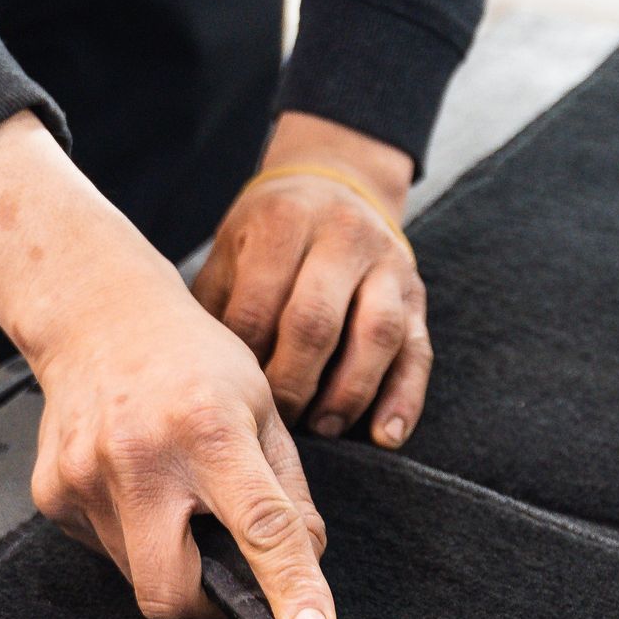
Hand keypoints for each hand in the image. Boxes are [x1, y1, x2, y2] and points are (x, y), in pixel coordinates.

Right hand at [0, 112, 334, 618]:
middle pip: (172, 590)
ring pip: (137, 576)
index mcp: (209, 432)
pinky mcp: (52, 494)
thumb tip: (307, 562)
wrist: (95, 316)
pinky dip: (131, 536)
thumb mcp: (260, 406)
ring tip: (171, 495)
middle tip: (221, 570)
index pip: (261, 527)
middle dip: (204, 603)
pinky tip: (134, 485)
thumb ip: (287, 490)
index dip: (290, 589)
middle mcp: (142, 459)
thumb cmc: (191, 359)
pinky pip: (105, 550)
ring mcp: (86, 479)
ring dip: (167, 558)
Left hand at [194, 112, 430, 446]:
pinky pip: (417, 352)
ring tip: (322, 428)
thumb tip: (202, 381)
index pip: (260, 306)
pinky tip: (385, 436)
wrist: (336, 182)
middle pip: (316, 322)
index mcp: (284, 221)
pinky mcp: (417, 296)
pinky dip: (404, 398)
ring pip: (377, 335)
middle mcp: (341, 236)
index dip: (246, 361)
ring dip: (347, 393)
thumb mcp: (232, 250)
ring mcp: (387, 265)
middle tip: (277, 421)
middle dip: (292, 383)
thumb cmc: (268, 236)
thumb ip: (218, 305)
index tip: (233, 396)